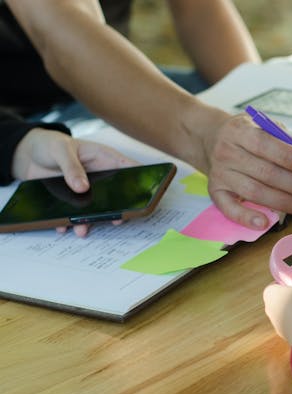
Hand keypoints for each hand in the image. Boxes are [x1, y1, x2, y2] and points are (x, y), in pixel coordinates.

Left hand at [12, 129, 135, 236]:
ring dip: (90, 221)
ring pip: (96, 209)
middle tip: (117, 220)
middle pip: (117, 195)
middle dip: (117, 210)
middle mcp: (100, 176)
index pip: (130, 168)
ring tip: (82, 230)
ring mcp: (87, 190)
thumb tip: (82, 187)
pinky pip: (75, 215)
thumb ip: (72, 167)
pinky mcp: (72, 200)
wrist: (27, 154)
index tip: (144, 194)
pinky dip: (69, 223)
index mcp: (104, 159)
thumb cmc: (49, 144)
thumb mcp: (60, 150)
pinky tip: (62, 226)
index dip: (140, 180)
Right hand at [202, 113, 291, 229]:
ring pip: (253, 191)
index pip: (265, 144)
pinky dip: (246, 218)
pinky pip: (229, 208)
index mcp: (240, 131)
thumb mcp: (265, 128)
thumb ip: (286, 138)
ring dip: (282, 202)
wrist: (212, 140)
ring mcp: (220, 174)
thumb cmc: (247, 136)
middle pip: (264, 172)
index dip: (287, 156)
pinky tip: (265, 223)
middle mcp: (227, 152)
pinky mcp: (215, 192)